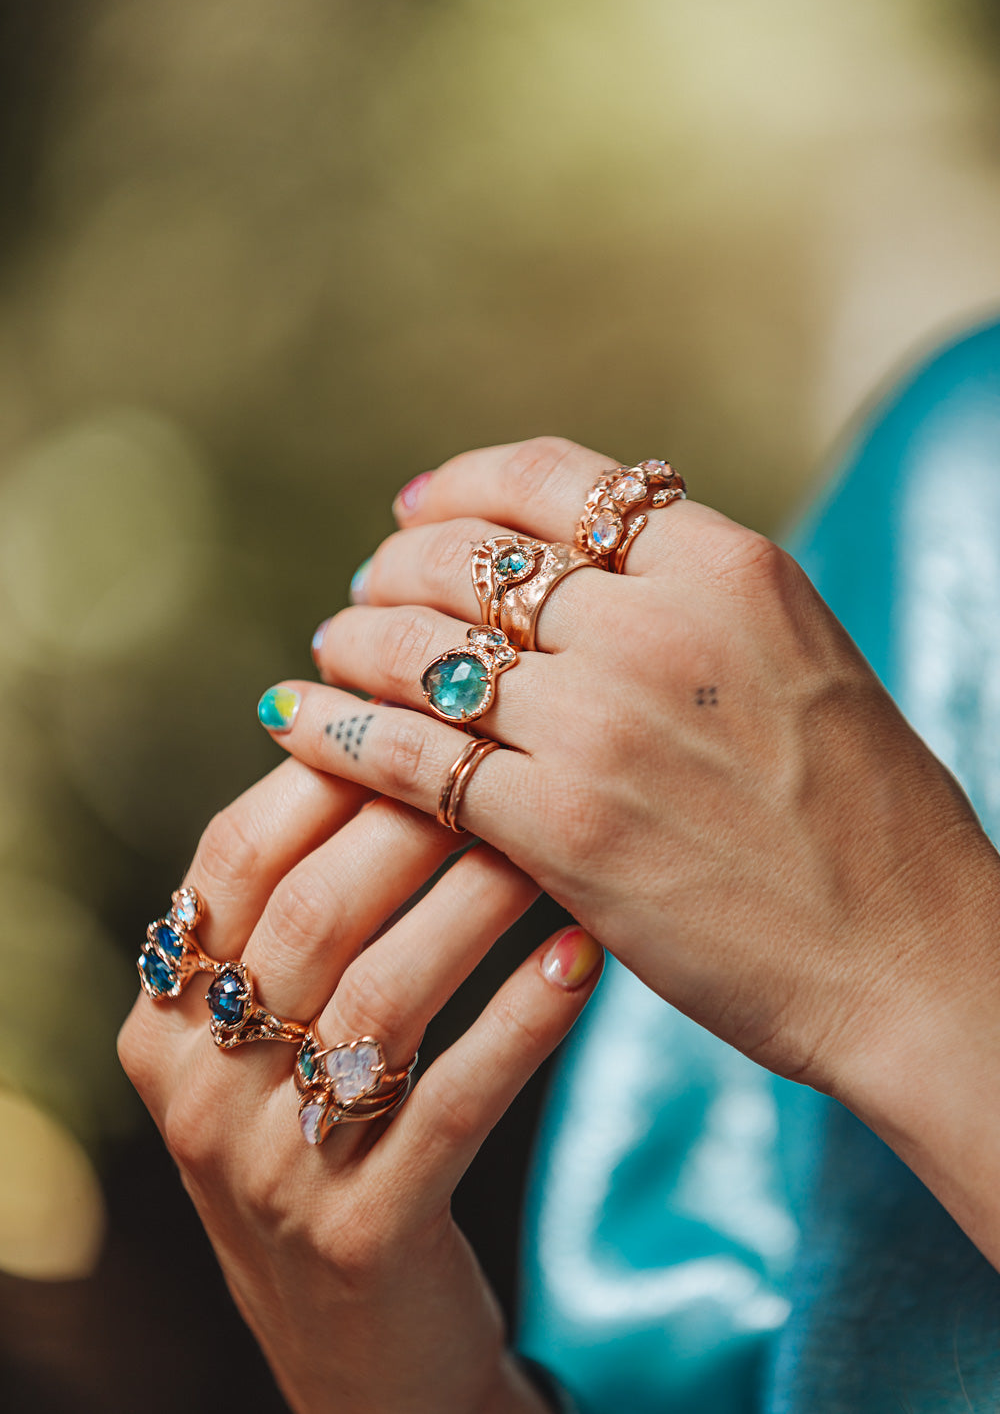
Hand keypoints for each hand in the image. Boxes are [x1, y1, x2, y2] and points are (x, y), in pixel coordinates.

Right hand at [118, 757, 601, 1413]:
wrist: (357, 1358)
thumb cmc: (324, 1147)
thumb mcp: (268, 1044)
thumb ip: (293, 919)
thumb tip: (369, 741)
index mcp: (164, 1022)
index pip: (238, 857)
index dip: (331, 771)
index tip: (425, 714)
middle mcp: (197, 1092)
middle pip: (312, 913)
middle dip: (416, 824)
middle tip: (509, 762)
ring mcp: (271, 1173)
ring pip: (383, 996)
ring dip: (477, 906)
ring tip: (555, 849)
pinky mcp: (364, 1239)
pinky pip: (453, 1103)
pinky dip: (523, 1022)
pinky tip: (584, 960)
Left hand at [258, 437, 999, 1107]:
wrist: (906, 955)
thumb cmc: (863, 816)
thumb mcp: (799, 655)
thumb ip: (694, 599)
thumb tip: (587, 567)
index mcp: (729, 568)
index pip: (555, 478)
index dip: (461, 484)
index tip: (415, 508)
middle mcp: (659, 626)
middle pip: (470, 557)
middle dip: (395, 565)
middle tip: (362, 591)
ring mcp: (606, 726)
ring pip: (425, 649)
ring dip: (355, 643)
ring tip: (329, 654)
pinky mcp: (564, 829)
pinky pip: (410, 756)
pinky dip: (338, 731)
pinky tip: (299, 722)